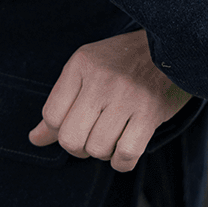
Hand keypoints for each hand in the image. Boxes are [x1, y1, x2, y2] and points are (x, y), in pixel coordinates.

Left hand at [29, 30, 190, 171]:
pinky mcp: (150, 112)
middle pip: (71, 138)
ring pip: (97, 149)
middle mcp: (102, 79)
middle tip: (93, 135)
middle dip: (79, 147)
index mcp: (82, 63)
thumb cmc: (125, 61)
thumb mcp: (88, 69)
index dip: (60, 129)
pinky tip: (125, 149)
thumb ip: (61, 103)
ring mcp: (127, 95)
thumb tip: (35, 139)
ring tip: (113, 135)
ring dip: (103, 152)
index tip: (77, 122)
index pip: (52, 116)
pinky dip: (122, 161)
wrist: (172, 45)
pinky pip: (125, 155)